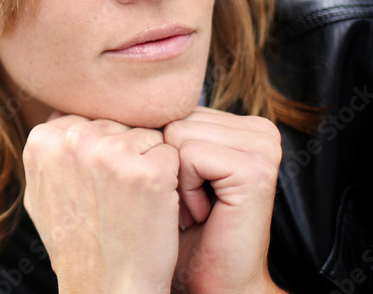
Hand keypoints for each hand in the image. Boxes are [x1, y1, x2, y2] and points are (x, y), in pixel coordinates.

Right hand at [23, 112, 179, 293]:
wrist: (106, 289)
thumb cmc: (78, 246)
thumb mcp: (41, 194)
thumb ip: (49, 151)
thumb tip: (61, 118)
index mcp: (42, 140)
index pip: (91, 118)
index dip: (102, 152)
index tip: (97, 185)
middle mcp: (72, 140)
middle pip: (120, 123)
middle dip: (126, 154)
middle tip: (117, 198)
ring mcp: (110, 154)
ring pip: (148, 135)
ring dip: (148, 165)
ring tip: (133, 203)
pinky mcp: (148, 172)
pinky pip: (172, 154)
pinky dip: (171, 180)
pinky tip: (153, 208)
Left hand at [162, 107, 283, 292]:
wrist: (208, 281)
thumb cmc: (178, 229)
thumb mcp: (166, 167)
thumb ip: (159, 127)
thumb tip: (109, 96)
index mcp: (239, 123)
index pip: (173, 108)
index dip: (159, 151)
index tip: (177, 188)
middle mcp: (258, 128)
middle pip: (173, 117)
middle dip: (166, 163)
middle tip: (186, 202)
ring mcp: (262, 145)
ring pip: (177, 131)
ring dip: (173, 178)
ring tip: (193, 208)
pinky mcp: (256, 167)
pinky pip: (189, 154)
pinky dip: (184, 188)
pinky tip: (202, 213)